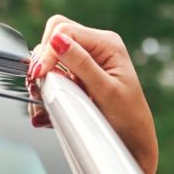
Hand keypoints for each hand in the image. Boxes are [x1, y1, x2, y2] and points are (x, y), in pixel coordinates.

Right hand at [28, 17, 157, 173]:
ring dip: (42, 77)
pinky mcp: (77, 77)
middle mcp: (96, 48)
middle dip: (43, 61)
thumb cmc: (129, 118)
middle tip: (39, 85)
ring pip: (50, 56)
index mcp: (107, 44)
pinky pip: (53, 74)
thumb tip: (57, 40)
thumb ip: (82, 64)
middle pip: (53, 37)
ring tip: (42, 99)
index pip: (65, 30)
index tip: (40, 75)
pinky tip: (46, 107)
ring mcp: (86, 62)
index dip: (48, 51)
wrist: (134, 142)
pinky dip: (46, 88)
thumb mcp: (106, 91)